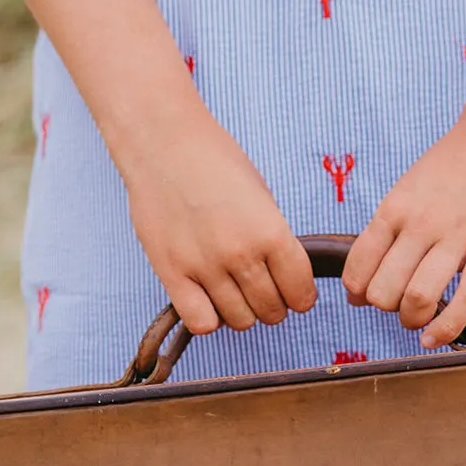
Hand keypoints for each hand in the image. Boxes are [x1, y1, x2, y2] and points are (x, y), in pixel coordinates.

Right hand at [119, 104, 316, 334]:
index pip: (301, 292)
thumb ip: (275, 240)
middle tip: (264, 290)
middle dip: (274, 305)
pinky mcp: (171, 272)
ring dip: (243, 312)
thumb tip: (286, 277)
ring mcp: (204, 266)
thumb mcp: (262, 196)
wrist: (164, 144)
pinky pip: (200, 322)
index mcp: (271, 232)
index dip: (302, 297)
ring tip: (235, 292)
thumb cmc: (215, 162)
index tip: (295, 293)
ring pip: (239, 321)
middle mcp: (240, 254)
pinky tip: (208, 298)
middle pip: (271, 311)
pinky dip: (210, 318)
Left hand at [342, 104, 465, 346]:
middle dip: (385, 308)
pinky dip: (445, 328)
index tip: (367, 298)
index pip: (358, 268)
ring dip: (411, 320)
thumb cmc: (455, 164)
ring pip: (418, 299)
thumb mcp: (408, 188)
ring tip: (417, 318)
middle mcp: (420, 225)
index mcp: (394, 209)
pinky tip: (434, 338)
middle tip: (398, 304)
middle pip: (383, 291)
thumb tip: (360, 282)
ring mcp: (458, 238)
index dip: (357, 293)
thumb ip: (386, 230)